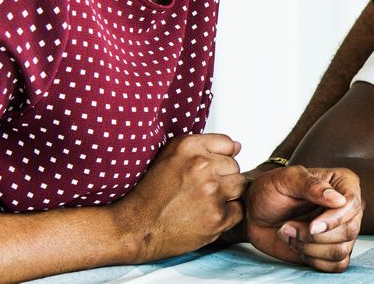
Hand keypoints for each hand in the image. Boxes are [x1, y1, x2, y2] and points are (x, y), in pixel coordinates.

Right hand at [111, 133, 247, 262]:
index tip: (206, 170)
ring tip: (204, 202)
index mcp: (188, 147)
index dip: (219, 159)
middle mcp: (201, 166)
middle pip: (235, 166)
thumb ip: (203, 148)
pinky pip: (239, 210)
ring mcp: (212, 192)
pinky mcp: (217, 216)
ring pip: (240, 186)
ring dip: (227, 195)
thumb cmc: (148, 195)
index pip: (228, 144)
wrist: (134, 228)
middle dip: (222, 177)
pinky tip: (206, 216)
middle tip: (200, 190)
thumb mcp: (168, 157)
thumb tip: (238, 146)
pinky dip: (227, 215)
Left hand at [244, 165, 363, 272]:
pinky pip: (337, 265)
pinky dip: (313, 260)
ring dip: (309, 248)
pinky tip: (297, 246)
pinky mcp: (332, 249)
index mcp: (343, 183)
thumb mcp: (286, 179)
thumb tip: (338, 199)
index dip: (334, 220)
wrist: (254, 213)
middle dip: (314, 236)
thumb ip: (311, 185)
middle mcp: (347, 207)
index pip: (353, 205)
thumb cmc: (270, 191)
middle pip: (350, 230)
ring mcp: (341, 230)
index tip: (311, 225)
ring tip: (288, 234)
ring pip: (341, 250)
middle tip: (288, 226)